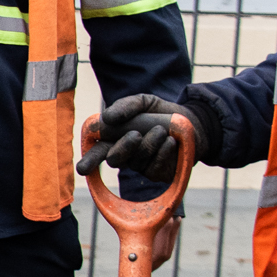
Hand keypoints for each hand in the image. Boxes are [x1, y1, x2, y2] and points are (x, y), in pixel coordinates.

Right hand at [75, 93, 198, 182]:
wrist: (192, 123)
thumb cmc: (162, 113)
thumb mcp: (144, 102)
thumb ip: (125, 106)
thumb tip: (106, 117)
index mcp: (115, 138)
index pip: (97, 150)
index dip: (89, 160)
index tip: (83, 169)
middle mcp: (125, 154)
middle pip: (113, 159)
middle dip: (123, 148)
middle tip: (136, 135)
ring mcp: (140, 166)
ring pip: (137, 161)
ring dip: (150, 143)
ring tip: (162, 130)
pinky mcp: (157, 173)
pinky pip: (154, 166)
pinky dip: (163, 151)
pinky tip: (171, 142)